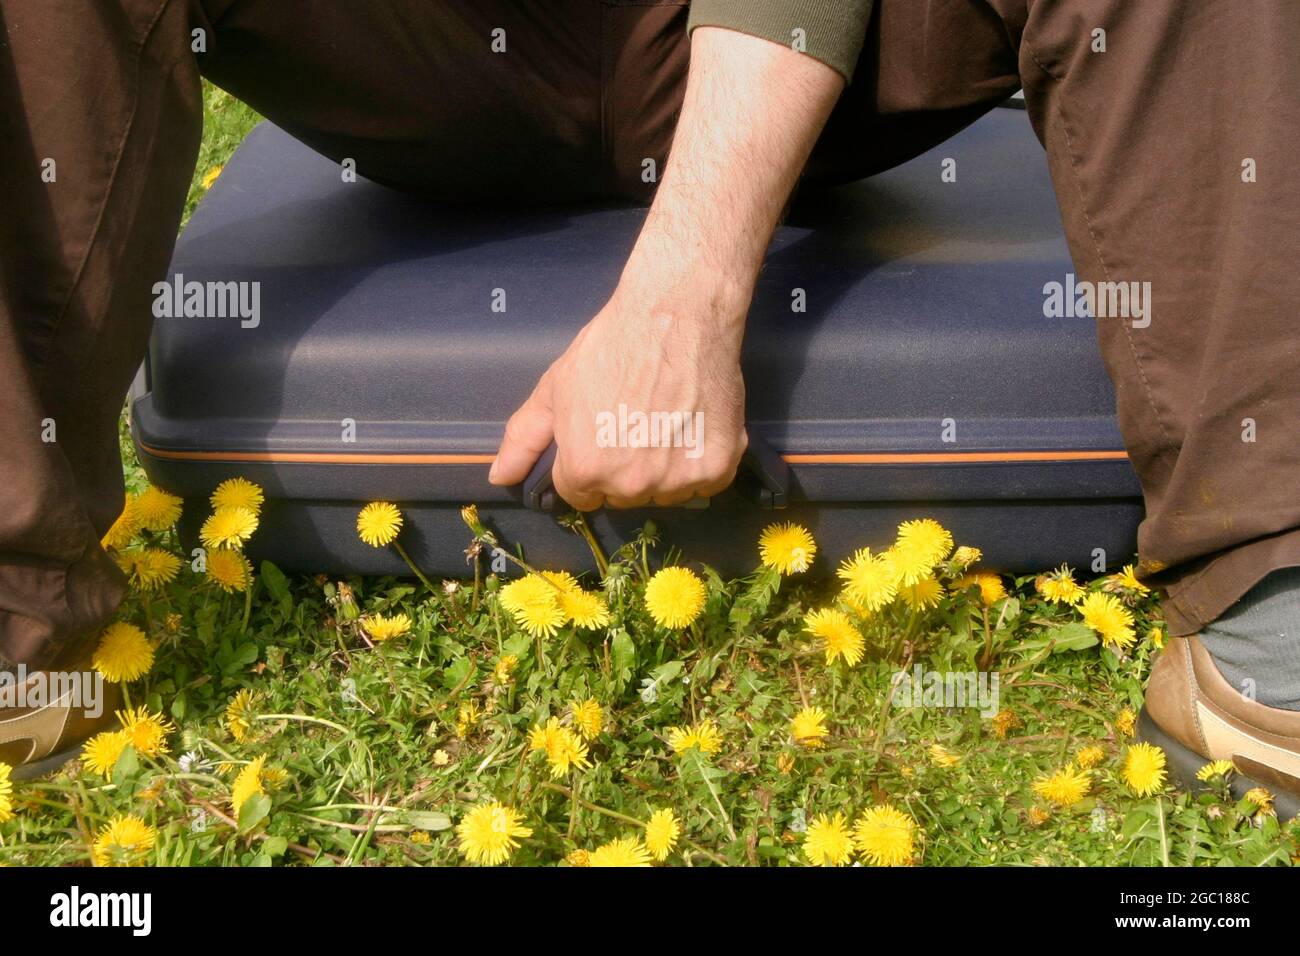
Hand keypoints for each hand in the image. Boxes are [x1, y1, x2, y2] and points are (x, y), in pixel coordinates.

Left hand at [488, 277, 748, 508]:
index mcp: (585, 471)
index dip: (588, 465)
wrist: (676, 317)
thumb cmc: (609, 348)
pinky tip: (693, 425)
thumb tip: (499, 477)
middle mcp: (631, 486)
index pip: (582, 495)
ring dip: (663, 470)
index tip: (603, 436)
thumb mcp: (555, 389)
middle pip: (623, 495)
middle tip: (636, 422)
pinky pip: (702, 485)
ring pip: (663, 493)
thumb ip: (523, 439)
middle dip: (624, 469)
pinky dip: (699, 462)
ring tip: (667, 421)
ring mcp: (677, 481)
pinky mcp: (717, 470)